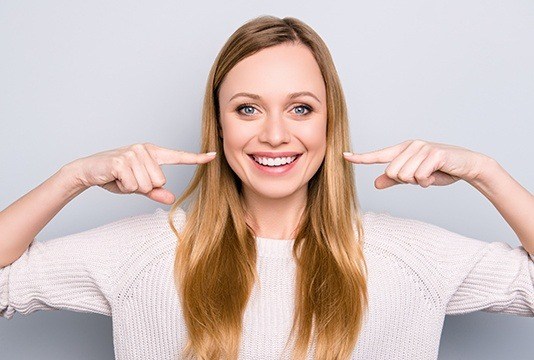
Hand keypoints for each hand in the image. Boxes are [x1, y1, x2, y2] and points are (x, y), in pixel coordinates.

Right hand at [66, 143, 216, 203]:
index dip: (196, 158)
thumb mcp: (138, 186)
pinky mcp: (122, 161)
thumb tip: (172, 198)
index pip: (178, 157)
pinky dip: (124, 186)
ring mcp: (133, 153)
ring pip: (147, 184)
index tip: (213, 156)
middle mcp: (144, 149)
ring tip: (121, 178)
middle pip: (160, 180)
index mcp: (152, 153)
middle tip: (128, 179)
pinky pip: (134, 184)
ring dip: (133, 187)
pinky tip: (115, 178)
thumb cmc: (115, 177)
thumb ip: (155, 191)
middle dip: (144, 186)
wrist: (88, 170)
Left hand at [343, 139, 489, 188]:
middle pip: (392, 173)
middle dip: (406, 181)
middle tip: (422, 176)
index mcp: (403, 150)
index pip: (378, 155)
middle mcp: (411, 146)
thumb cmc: (440, 170)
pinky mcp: (434, 154)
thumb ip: (395, 180)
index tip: (344, 156)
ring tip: (430, 174)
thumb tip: (375, 183)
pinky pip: (420, 176)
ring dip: (418, 182)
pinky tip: (436, 174)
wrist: (467, 166)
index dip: (361, 157)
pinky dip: (428, 181)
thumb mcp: (415, 177)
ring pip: (405, 176)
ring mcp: (422, 148)